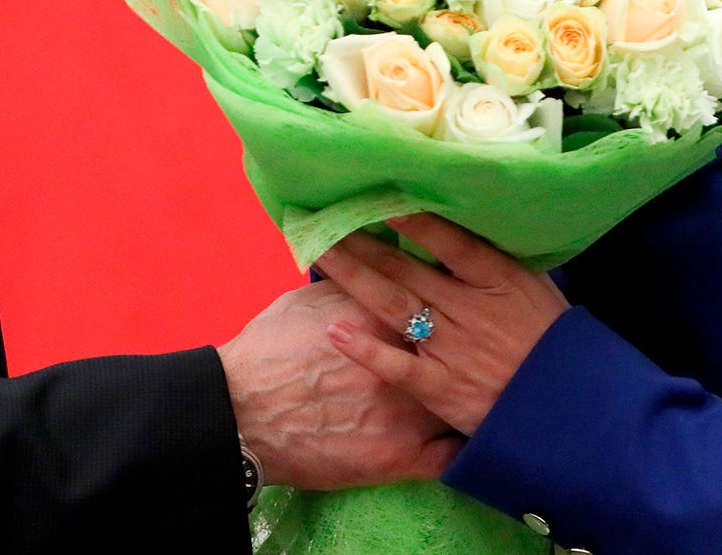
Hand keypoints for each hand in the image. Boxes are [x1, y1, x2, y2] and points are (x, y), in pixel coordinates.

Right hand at [217, 278, 461, 489]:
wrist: (240, 414)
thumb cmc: (267, 352)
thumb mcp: (308, 302)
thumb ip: (348, 285)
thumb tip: (363, 264)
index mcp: (384, 318)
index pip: (438, 301)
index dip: (450, 304)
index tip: (457, 305)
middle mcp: (405, 363)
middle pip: (459, 352)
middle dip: (471, 350)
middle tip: (480, 348)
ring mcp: (407, 413)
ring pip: (461, 405)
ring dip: (470, 399)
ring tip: (481, 393)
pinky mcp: (400, 458)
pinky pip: (450, 456)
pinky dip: (460, 447)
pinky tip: (464, 441)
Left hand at [313, 213, 567, 435]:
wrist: (567, 409)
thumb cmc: (553, 342)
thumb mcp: (537, 287)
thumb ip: (498, 260)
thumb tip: (469, 224)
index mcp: (497, 279)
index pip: (448, 240)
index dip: (413, 218)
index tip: (377, 196)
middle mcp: (468, 307)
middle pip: (404, 268)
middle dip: (360, 242)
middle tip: (322, 217)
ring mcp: (451, 347)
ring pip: (391, 304)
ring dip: (352, 278)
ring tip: (318, 253)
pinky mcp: (440, 386)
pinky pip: (396, 364)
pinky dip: (365, 348)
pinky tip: (334, 331)